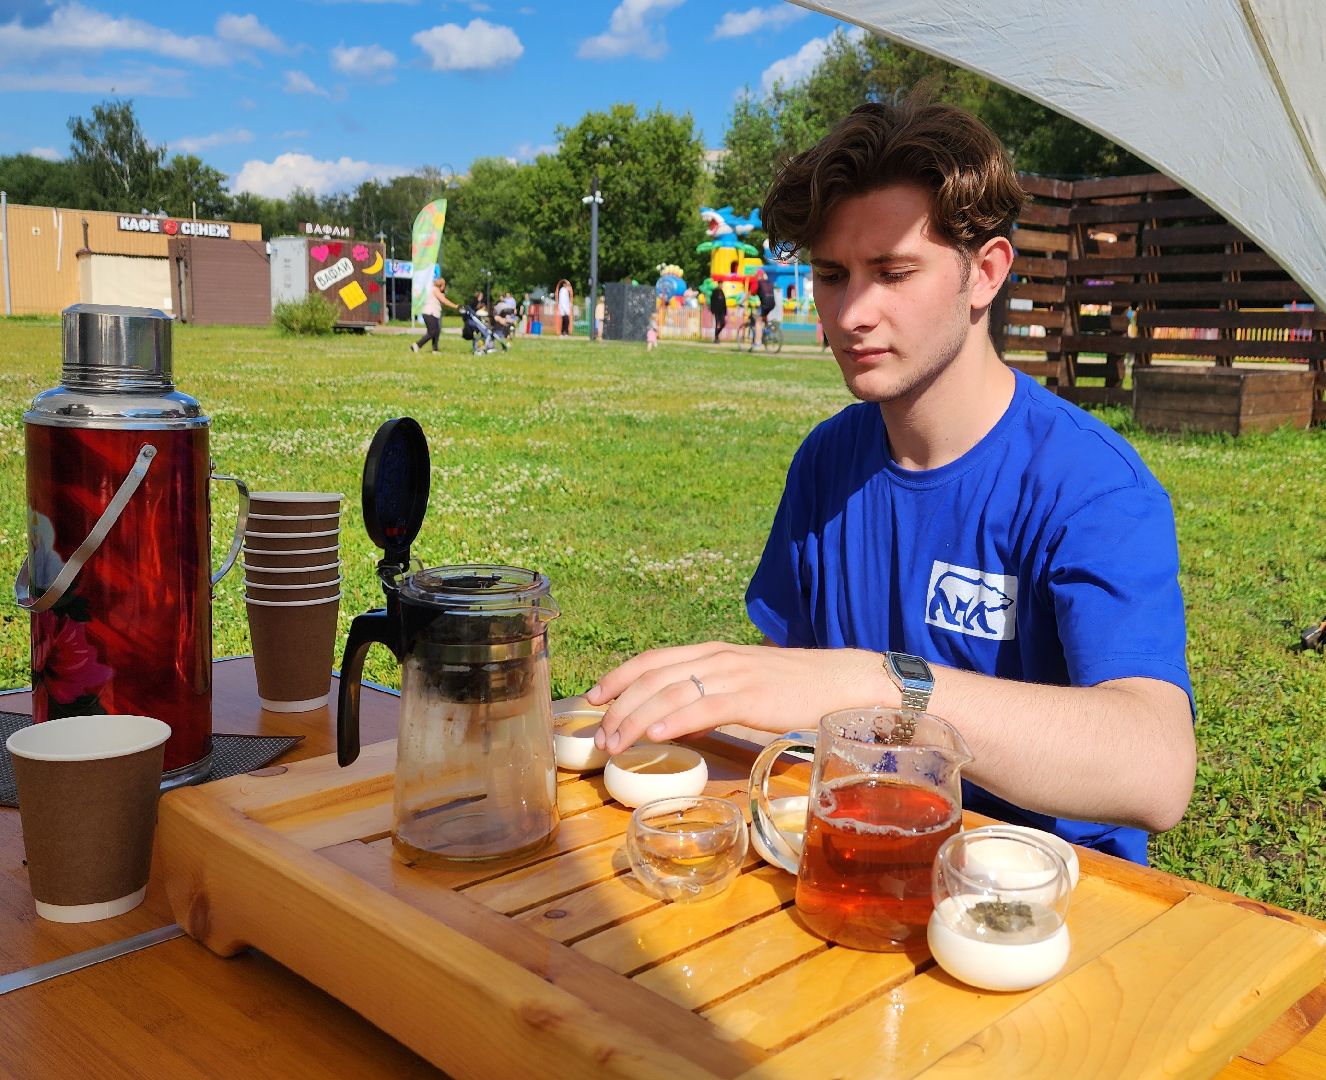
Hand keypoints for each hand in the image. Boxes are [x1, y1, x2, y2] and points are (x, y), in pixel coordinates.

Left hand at [586, 641, 892, 753]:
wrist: (843, 681)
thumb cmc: (795, 687)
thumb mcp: (744, 683)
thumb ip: (711, 694)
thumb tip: (679, 718)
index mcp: (712, 652)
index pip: (652, 658)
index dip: (617, 676)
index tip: (591, 697)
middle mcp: (716, 658)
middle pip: (652, 675)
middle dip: (618, 705)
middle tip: (599, 735)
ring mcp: (733, 675)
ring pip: (671, 692)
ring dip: (636, 718)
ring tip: (616, 742)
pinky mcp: (752, 696)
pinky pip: (705, 706)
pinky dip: (675, 719)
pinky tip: (655, 735)